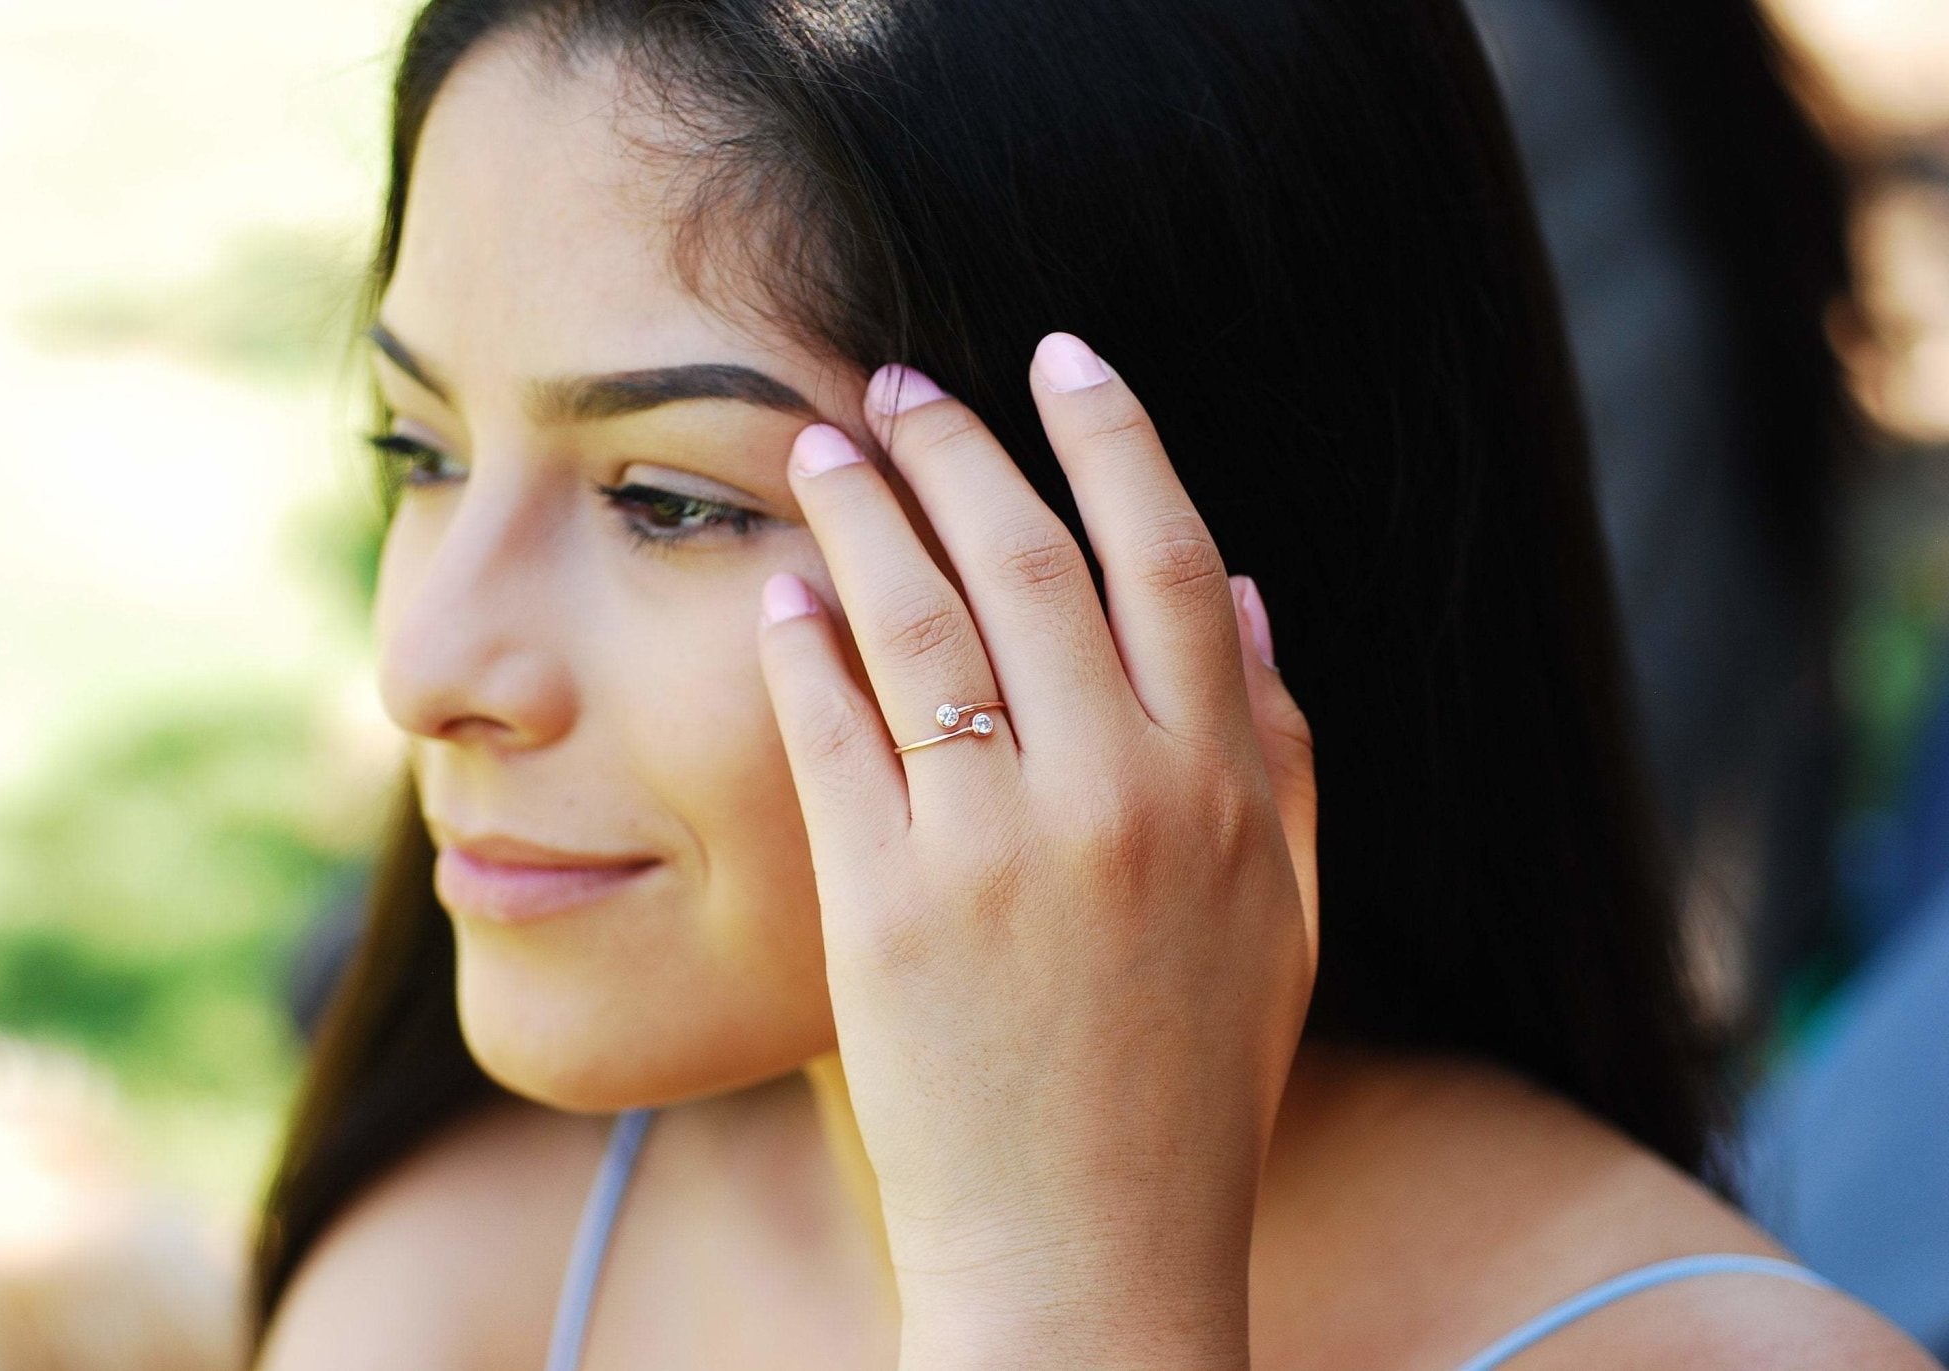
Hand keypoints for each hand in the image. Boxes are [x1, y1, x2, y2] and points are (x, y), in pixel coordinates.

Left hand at [754, 332, 1317, 1368]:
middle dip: (961, 443)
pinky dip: (803, 646)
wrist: (1088, 1256)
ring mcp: (993, 850)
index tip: (1061, 355)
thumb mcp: (1283, 918)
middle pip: (1030, 558)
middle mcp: (1114, 795)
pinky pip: (834, 735)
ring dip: (864, 509)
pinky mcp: (885, 909)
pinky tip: (781, 590)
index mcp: (1222, 787)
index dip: (1112, 435)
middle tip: (899, 379)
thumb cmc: (1192, 1088)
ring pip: (918, 620)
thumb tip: (1247, 595)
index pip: (1168, 553)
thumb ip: (1283, 751)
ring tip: (821, 443)